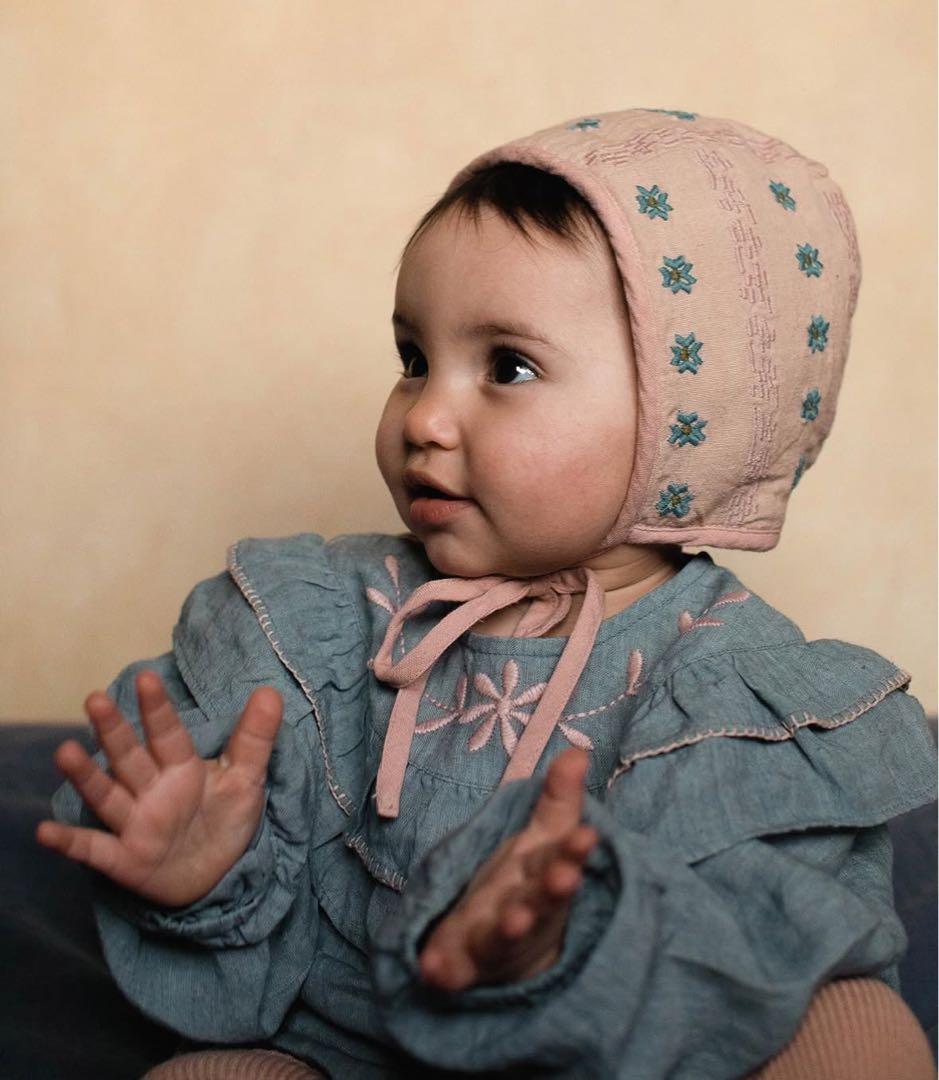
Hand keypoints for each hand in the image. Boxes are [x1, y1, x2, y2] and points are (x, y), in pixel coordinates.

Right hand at [36, 669, 282, 906]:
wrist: (218, 876)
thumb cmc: (225, 819)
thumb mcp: (247, 778)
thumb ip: (255, 737)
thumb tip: (271, 691)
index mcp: (181, 767)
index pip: (168, 733)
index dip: (158, 708)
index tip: (146, 677)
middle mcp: (151, 790)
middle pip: (129, 756)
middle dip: (113, 730)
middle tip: (95, 699)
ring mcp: (135, 823)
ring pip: (107, 795)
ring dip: (86, 776)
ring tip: (65, 752)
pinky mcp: (125, 859)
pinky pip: (93, 849)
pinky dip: (70, 842)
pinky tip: (45, 831)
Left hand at [418, 747, 598, 990]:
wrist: (507, 953)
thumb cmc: (527, 884)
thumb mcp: (542, 839)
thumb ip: (558, 798)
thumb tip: (578, 751)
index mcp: (544, 878)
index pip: (564, 860)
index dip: (574, 851)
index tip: (588, 836)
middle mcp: (526, 910)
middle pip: (542, 900)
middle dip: (553, 891)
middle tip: (564, 878)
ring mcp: (495, 940)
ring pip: (503, 936)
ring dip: (510, 929)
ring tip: (515, 921)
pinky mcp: (463, 965)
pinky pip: (454, 971)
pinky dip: (446, 971)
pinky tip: (433, 968)